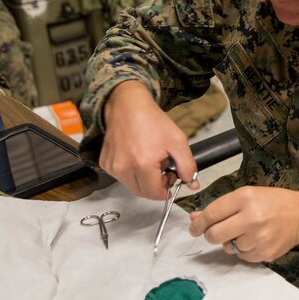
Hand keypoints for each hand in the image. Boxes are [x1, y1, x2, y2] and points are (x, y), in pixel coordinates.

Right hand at [98, 81, 198, 199]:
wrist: (128, 105)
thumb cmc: (152, 120)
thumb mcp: (178, 142)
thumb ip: (188, 166)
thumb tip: (193, 184)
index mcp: (142, 164)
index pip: (155, 194)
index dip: (166, 189)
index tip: (170, 177)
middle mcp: (124, 168)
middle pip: (143, 192)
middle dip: (156, 185)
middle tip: (162, 167)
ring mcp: (112, 166)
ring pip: (132, 186)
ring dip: (144, 179)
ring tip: (150, 159)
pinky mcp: (105, 163)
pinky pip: (121, 177)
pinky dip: (132, 172)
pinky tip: (137, 156)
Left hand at [189, 186, 298, 261]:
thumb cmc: (274, 202)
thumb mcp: (247, 195)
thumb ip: (221, 207)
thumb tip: (195, 219)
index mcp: (245, 198)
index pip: (211, 214)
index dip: (198, 223)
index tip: (194, 228)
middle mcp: (252, 218)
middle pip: (214, 235)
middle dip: (211, 235)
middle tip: (217, 232)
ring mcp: (259, 238)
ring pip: (228, 248)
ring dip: (231, 242)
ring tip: (246, 232)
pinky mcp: (265, 253)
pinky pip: (242, 257)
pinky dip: (244, 250)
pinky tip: (255, 240)